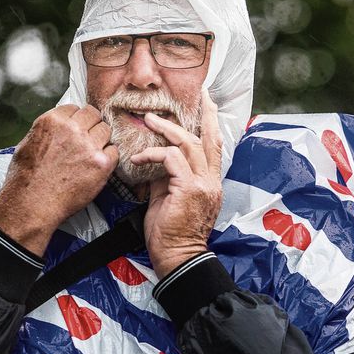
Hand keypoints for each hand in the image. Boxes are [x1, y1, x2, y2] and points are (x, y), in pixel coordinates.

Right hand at [0, 104, 118, 255]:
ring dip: (101, 140)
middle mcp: (73, 129)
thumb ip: (48, 131)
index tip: (77, 128)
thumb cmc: (26, 178)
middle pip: (93, 115)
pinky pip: (114, 152)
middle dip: (91, 125)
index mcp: (53, 121)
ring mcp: (89, 146)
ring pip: (106, 131)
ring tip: (92, 153)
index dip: (76, 119)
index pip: (75, 108)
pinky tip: (98, 166)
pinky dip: (108, 157)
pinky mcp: (102, 164)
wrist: (33, 204)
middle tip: (88, 139)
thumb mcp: (28, 143)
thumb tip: (58, 127)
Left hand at [131, 88, 223, 277]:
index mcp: (211, 183)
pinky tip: (139, 158)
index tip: (208, 104)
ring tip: (149, 119)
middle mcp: (212, 181)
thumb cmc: (171, 234)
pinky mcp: (190, 189)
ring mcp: (203, 185)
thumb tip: (157, 158)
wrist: (177, 258)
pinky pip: (171, 158)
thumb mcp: (170, 199)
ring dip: (167, 129)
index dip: (212, 123)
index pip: (215, 147)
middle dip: (203, 114)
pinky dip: (154, 154)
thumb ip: (169, 177)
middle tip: (196, 95)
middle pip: (209, 138)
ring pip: (188, 143)